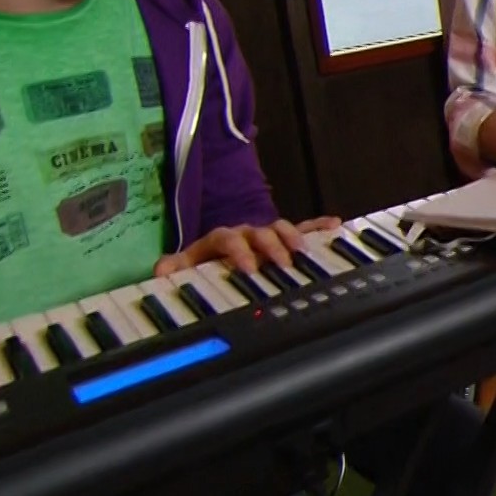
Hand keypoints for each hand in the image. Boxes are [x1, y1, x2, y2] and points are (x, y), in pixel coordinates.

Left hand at [154, 217, 342, 277]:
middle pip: (260, 233)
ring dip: (295, 237)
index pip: (228, 238)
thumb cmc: (208, 260)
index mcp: (223, 238)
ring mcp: (266, 234)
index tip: (249, 267)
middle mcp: (247, 232)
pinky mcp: (283, 237)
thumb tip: (160, 270)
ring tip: (307, 250)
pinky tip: (334, 224)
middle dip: (273, 247)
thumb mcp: (189, 265)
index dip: (238, 251)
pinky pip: (303, 228)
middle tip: (283, 263)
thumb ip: (177, 267)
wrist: (222, 251)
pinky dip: (318, 226)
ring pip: (281, 229)